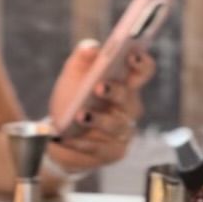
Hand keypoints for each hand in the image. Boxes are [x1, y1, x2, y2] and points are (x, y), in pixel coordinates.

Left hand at [47, 40, 154, 175]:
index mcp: (125, 84)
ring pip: (115, 125)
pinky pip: (99, 147)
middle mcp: (129, 108)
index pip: (144, 71)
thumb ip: (82, 58)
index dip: (142, 63)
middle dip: (115, 91)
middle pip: (129, 98)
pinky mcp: (112, 152)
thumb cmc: (72, 100)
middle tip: (99, 86)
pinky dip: (82, 142)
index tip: (131, 55)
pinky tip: (68, 138)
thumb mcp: (73, 76)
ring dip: (97, 120)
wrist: (58, 135)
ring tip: (79, 115)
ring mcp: (123, 132)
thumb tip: (91, 49)